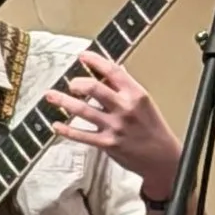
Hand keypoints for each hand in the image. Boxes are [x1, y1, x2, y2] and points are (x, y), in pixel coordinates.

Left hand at [47, 50, 184, 195]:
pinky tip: (57, 124)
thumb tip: (111, 72)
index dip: (95, 61)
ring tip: (51, 96)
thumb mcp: (144, 103)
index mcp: (136, 94)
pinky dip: (66, 129)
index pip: (113, 71)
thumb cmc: (153, 129)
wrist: (163, 158)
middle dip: (77, 82)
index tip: (83, 56)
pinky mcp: (107, 144)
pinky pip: (81, 135)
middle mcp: (124, 108)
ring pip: (83, 110)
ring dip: (63, 101)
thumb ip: (126, 89)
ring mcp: (115, 126)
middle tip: (70, 82)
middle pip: (94, 88)